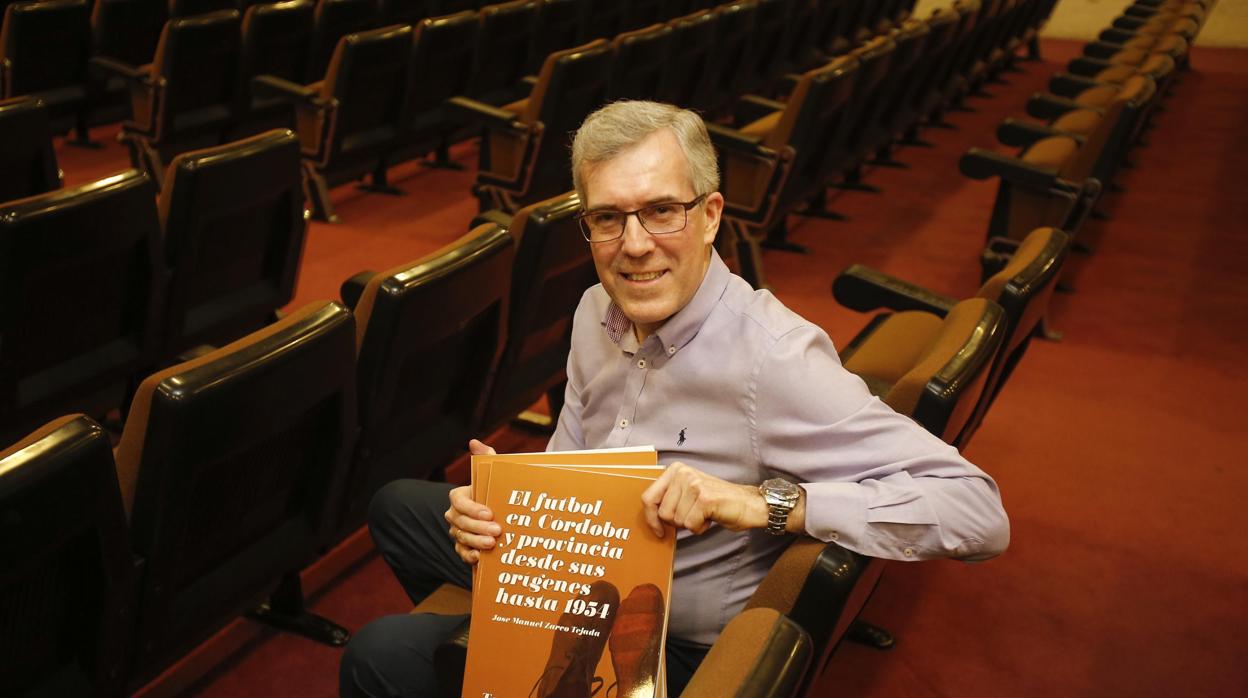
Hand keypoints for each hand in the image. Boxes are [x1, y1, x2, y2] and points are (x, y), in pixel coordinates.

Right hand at [444, 439, 501, 563]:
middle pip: (461, 522)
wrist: (499, 515)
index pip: (459, 502)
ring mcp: (457, 532)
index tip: (489, 513)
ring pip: (461, 538)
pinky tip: (480, 559)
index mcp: (459, 497)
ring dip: (476, 542)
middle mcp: (455, 515)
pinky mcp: (462, 547)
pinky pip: (461, 553)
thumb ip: (486, 458)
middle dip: (478, 527)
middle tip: (497, 531)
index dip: (472, 509)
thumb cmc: (494, 492)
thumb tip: (474, 442)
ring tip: (492, 545)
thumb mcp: (492, 475)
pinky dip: (469, 556)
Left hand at [640, 462, 769, 536]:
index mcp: (675, 470)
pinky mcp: (704, 498)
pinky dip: (699, 528)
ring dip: (690, 524)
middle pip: (662, 513)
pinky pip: (690, 525)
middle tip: (693, 516)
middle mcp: (682, 473)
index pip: (648, 498)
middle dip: (676, 522)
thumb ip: (669, 499)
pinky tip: (709, 518)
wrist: (748, 504)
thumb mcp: (688, 493)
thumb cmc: (717, 502)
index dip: (650, 518)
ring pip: (676, 520)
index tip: (658, 530)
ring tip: (703, 514)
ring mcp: (693, 485)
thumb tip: (650, 518)